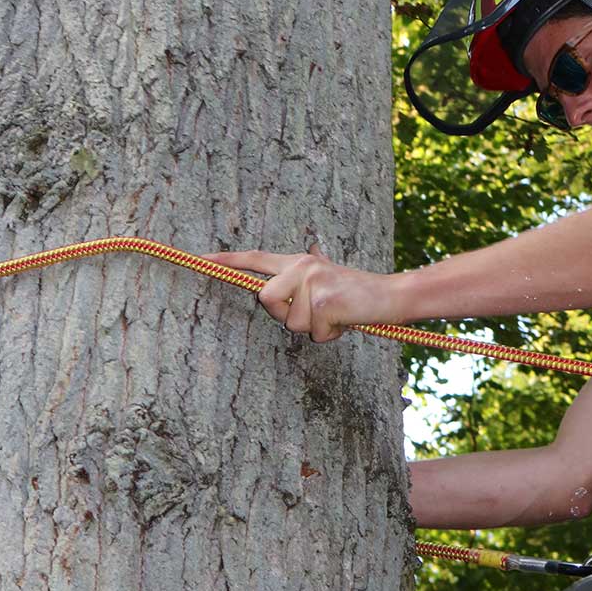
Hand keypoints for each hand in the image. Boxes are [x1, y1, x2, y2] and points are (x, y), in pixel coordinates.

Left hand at [204, 243, 397, 341]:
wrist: (390, 295)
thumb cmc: (358, 293)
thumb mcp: (330, 277)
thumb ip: (309, 274)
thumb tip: (306, 256)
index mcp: (298, 261)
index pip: (256, 258)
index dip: (228, 260)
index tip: (202, 259)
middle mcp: (301, 265)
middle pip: (266, 299)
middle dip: (286, 316)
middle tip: (316, 314)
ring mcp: (311, 281)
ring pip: (290, 321)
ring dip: (314, 328)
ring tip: (335, 315)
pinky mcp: (322, 300)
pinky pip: (313, 331)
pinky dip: (330, 334)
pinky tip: (344, 320)